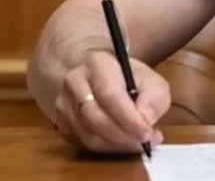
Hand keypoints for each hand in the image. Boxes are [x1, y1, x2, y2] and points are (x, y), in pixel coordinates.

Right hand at [53, 49, 169, 154]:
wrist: (90, 71)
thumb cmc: (124, 76)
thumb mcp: (149, 78)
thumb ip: (154, 97)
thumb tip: (145, 120)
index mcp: (97, 64)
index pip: (110, 96)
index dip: (129, 119)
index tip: (147, 134)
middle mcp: (74, 83)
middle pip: (95, 119)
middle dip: (123, 137)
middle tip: (145, 143)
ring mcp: (63, 104)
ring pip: (88, 136)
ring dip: (116, 146)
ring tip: (137, 144)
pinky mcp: (61, 123)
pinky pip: (83, 144)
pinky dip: (105, 149)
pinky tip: (121, 145)